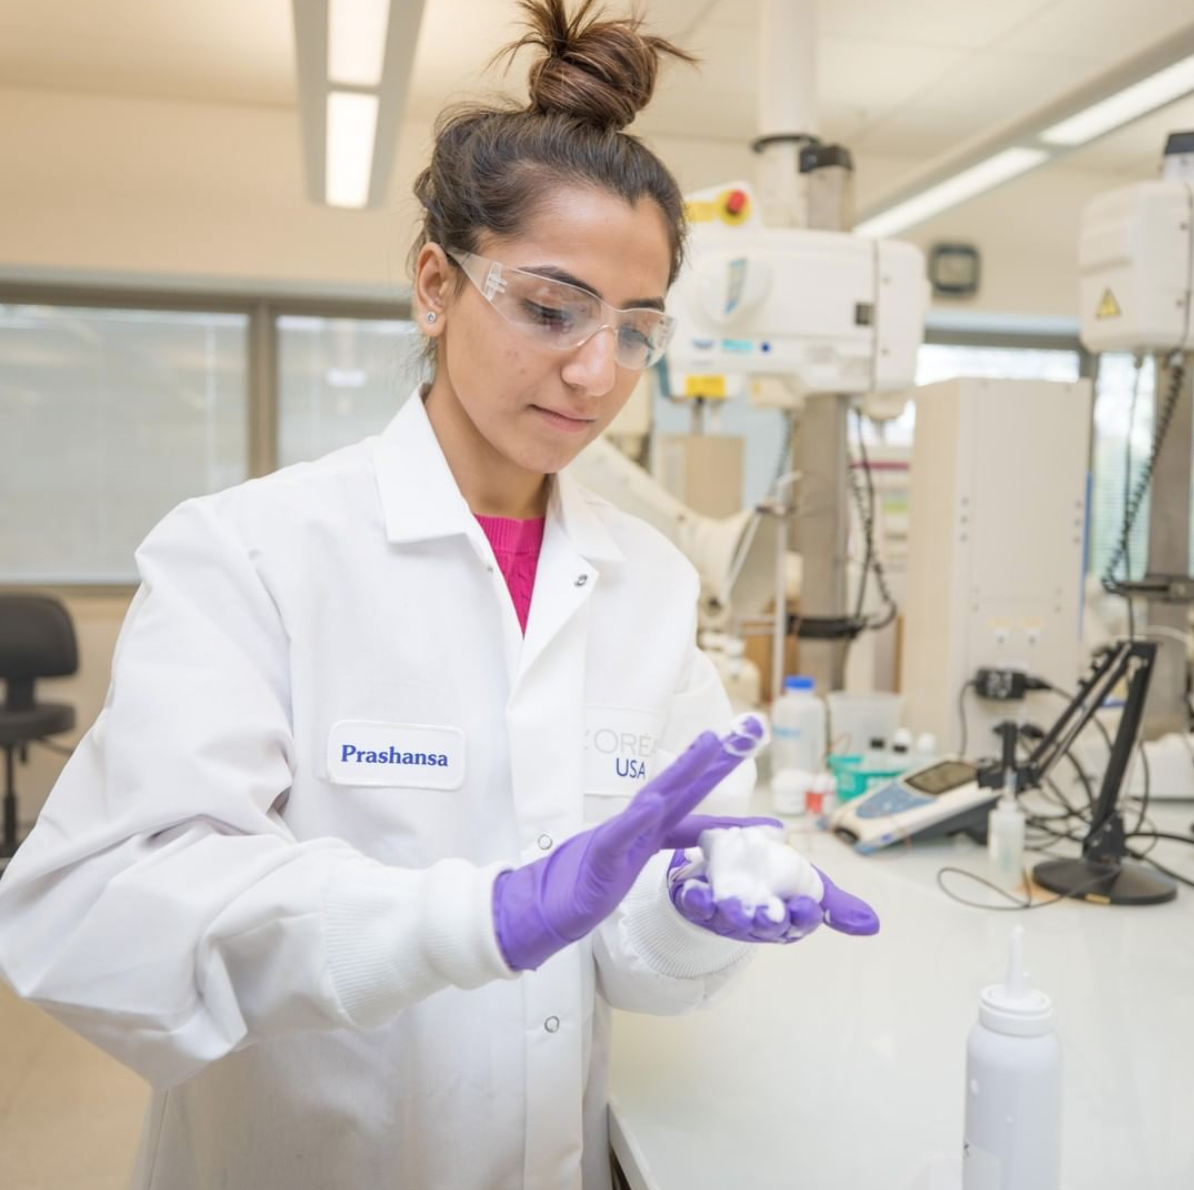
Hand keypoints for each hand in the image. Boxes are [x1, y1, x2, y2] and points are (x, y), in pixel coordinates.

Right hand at [492, 717, 766, 970]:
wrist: (543, 905)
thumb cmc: (583, 888)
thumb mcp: (630, 870)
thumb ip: (651, 853)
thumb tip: (674, 850)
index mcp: (650, 836)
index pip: (698, 822)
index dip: (736, 823)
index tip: (773, 824)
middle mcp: (639, 829)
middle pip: (683, 789)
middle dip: (714, 761)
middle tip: (746, 733)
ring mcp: (619, 838)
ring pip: (655, 798)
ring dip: (682, 770)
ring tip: (708, 745)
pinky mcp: (598, 854)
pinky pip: (618, 835)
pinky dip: (635, 819)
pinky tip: (653, 803)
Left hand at [668, 853, 878, 943]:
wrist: (733, 866)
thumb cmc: (775, 880)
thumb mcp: (809, 885)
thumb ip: (836, 904)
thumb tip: (874, 925)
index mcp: (786, 919)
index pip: (799, 924)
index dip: (804, 917)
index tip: (807, 905)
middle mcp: (756, 923)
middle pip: (765, 927)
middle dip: (768, 921)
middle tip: (771, 912)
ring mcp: (726, 917)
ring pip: (729, 921)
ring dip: (732, 915)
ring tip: (735, 908)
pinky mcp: (698, 905)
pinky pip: (694, 906)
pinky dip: (695, 899)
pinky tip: (697, 891)